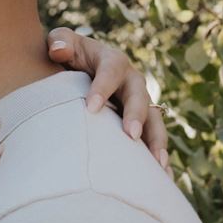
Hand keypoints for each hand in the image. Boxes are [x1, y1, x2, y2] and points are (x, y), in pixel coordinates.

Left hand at [46, 27, 169, 171]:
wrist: (80, 69)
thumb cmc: (68, 55)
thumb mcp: (62, 42)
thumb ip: (59, 41)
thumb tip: (59, 50)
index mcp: (112, 61)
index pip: (111, 70)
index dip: (102, 87)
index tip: (91, 108)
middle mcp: (131, 81)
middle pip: (139, 96)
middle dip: (136, 116)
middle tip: (131, 136)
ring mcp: (140, 103)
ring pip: (154, 120)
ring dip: (157, 141)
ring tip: (158, 164)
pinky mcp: (142, 123)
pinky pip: (154, 140)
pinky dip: (158, 159)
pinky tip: (163, 180)